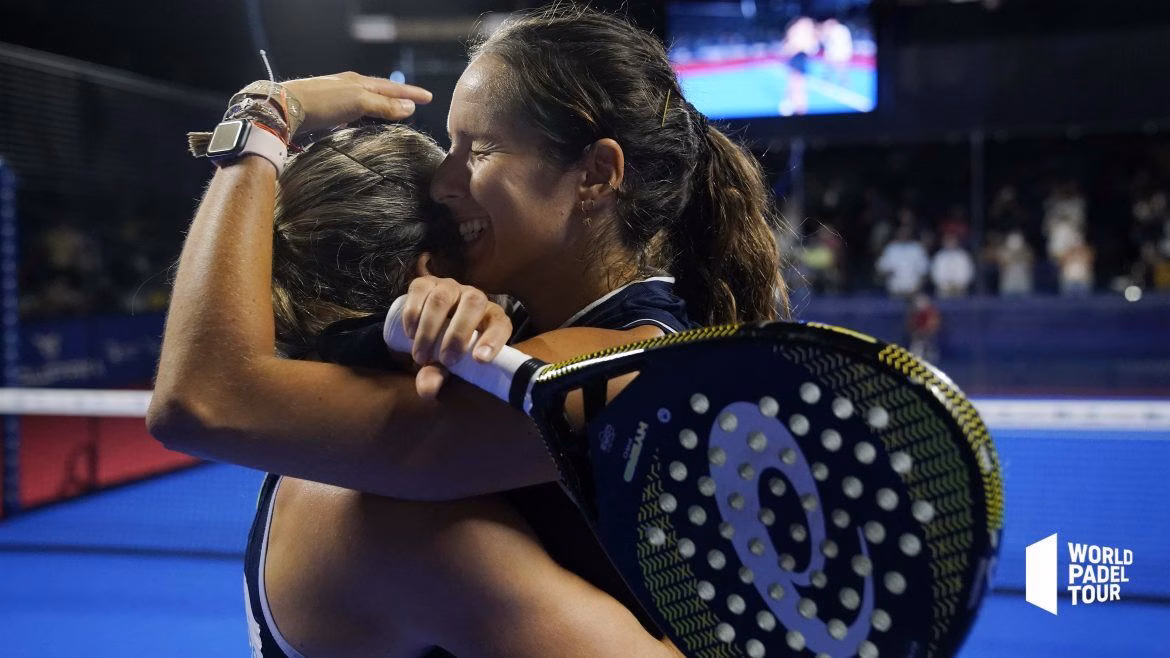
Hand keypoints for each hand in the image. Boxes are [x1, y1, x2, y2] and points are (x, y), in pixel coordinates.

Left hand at [282, 72, 432, 135]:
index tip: (429, 97)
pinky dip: (364, 117)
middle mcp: (348, 87)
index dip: (411, 93)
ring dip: (381, 108)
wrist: (284, 108)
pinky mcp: (325, 111)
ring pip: (366, 102)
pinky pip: (352, 113)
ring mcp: (336, 98)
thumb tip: (410, 108)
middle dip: (398, 97)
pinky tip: (362, 124)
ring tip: (393, 114)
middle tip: (414, 103)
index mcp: (359, 82)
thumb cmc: (322, 103)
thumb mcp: (358, 102)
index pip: (393, 87)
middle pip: (380, 92)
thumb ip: (384, 106)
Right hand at [400, 276, 512, 399]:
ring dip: (429, 329)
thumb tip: (426, 390)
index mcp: (491, 318)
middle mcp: (474, 297)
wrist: (426, 323)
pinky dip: (413, 313)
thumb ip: (438, 376)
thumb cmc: (445, 348)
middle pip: (473, 303)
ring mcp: (450, 287)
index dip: (493, 339)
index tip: (480, 360)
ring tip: (420, 356)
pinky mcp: (426, 282)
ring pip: (442, 299)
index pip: (500, 324)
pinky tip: (410, 333)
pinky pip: (420, 290)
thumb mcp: (446, 365)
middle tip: (444, 360)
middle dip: (458, 334)